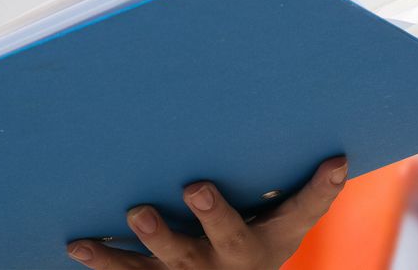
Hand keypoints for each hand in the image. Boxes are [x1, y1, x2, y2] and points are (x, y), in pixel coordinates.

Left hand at [67, 156, 349, 268]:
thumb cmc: (256, 241)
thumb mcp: (283, 224)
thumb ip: (307, 193)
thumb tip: (340, 157)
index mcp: (265, 241)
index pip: (296, 215)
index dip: (312, 191)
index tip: (315, 162)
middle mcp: (229, 260)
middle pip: (225, 239)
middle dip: (213, 214)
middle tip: (196, 186)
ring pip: (168, 261)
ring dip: (148, 240)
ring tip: (133, 216)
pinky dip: (103, 259)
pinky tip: (77, 243)